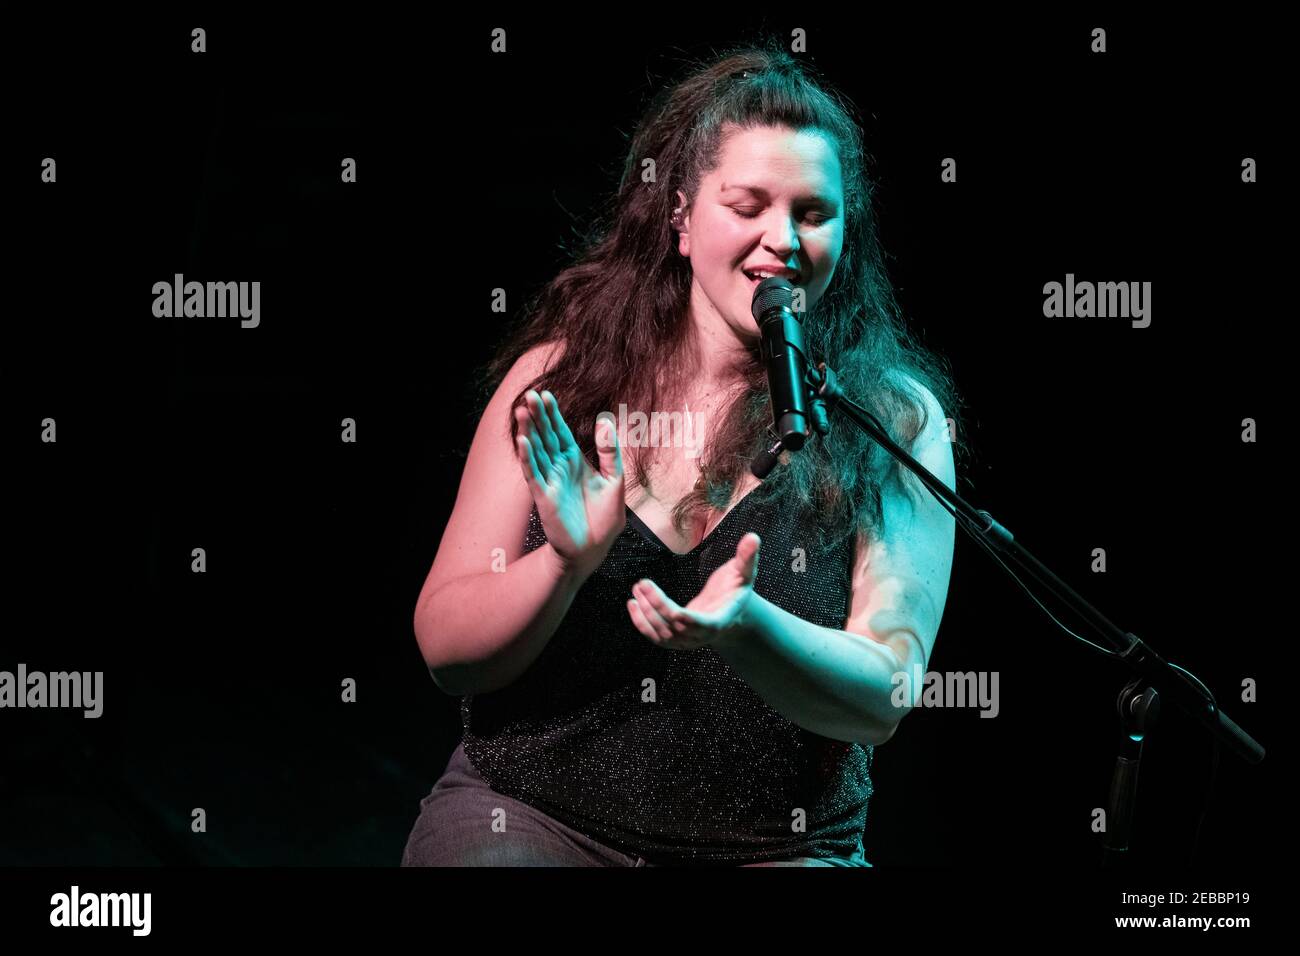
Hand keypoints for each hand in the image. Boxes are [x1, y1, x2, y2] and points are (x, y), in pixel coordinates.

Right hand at [515, 389, 625, 577]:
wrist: (594, 548)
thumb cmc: (604, 517)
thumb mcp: (615, 479)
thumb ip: (610, 451)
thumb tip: (605, 420)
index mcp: (574, 460)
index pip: (560, 431)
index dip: (553, 414)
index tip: (546, 394)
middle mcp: (558, 467)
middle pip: (545, 436)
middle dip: (537, 416)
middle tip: (529, 394)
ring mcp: (549, 480)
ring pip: (535, 451)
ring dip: (528, 432)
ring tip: (521, 412)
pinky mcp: (544, 496)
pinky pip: (533, 474)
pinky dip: (528, 458)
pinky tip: (523, 442)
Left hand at [626, 532, 760, 649]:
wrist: (732, 612)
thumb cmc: (736, 589)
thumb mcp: (744, 572)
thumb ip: (747, 556)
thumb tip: (753, 537)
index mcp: (719, 620)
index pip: (699, 623)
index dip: (682, 616)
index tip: (661, 599)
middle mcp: (702, 636)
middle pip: (675, 627)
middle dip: (656, 606)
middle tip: (641, 584)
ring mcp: (688, 641)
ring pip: (662, 635)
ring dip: (646, 614)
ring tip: (636, 590)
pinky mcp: (677, 640)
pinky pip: (656, 637)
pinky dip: (642, 624)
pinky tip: (633, 604)